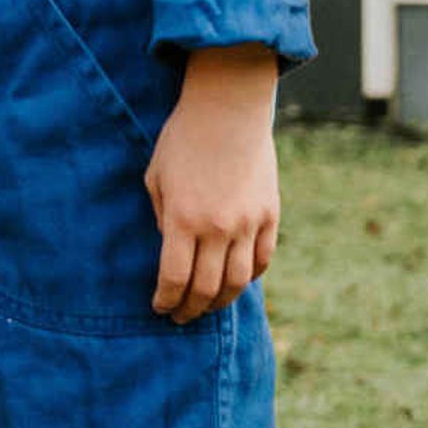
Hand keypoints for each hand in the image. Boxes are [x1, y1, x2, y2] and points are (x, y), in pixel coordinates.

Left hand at [143, 46, 280, 322]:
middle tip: (180, 317)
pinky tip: (234, 282)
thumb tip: (173, 250)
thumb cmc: (182, 140)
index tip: (159, 308)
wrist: (228, 111)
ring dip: (220, 301)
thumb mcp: (157, 179)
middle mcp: (218, 228)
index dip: (166, 300)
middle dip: (191, 309)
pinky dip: (248, 277)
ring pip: (237, 281)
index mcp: (183, 219)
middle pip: (207, 288)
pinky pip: (262, 259)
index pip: (175, 279)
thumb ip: (164, 219)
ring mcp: (249, 223)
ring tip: (206, 306)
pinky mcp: (270, 215)